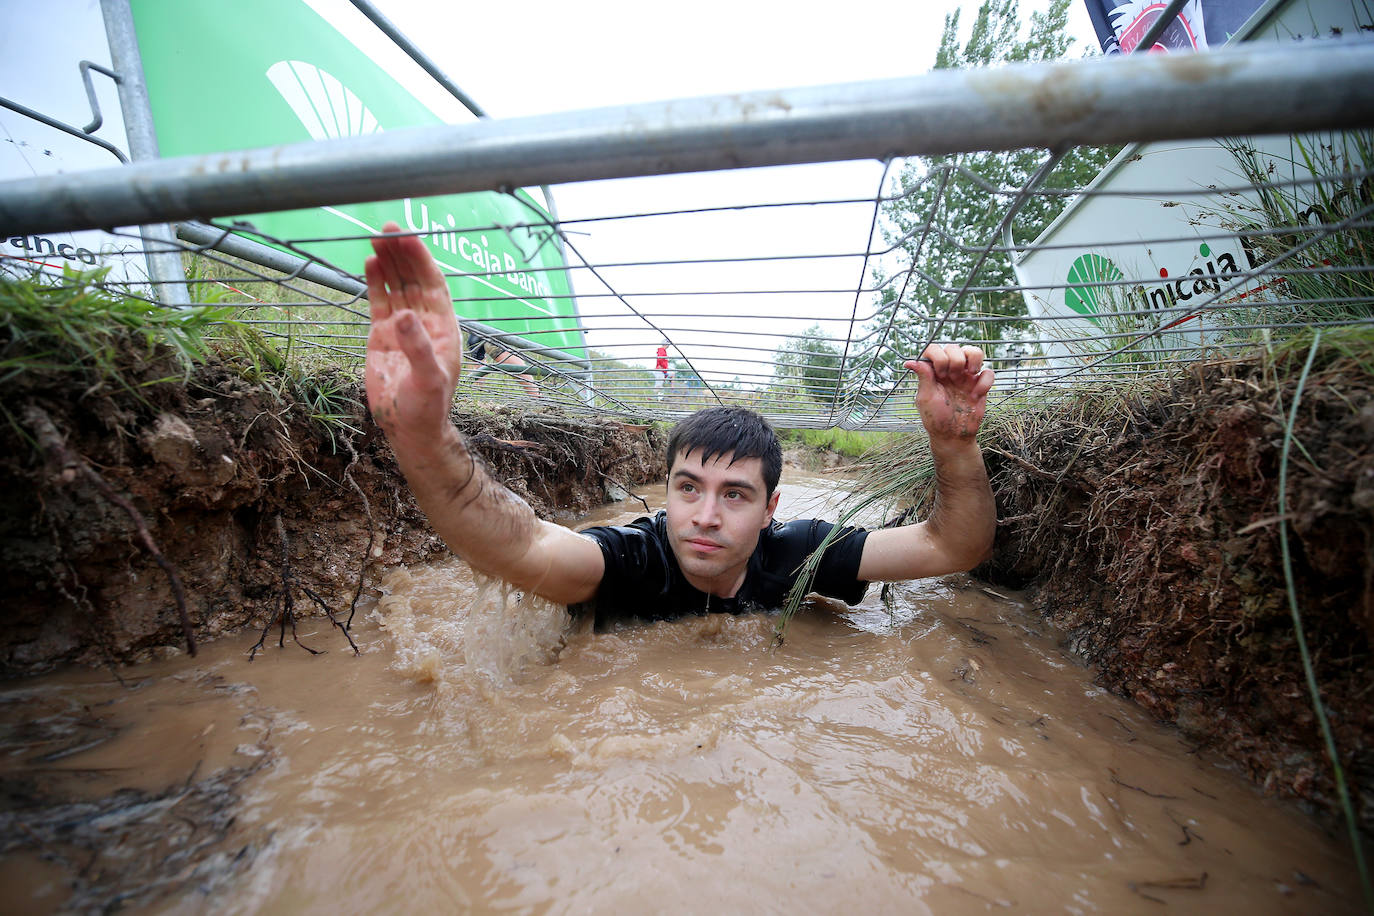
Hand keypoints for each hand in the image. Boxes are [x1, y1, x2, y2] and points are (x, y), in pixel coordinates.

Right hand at [364, 222, 462, 441]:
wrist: (409, 428)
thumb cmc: (427, 407)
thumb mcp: (427, 379)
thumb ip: (417, 347)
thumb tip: (404, 315)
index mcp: (442, 327)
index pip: (432, 284)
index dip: (421, 259)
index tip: (407, 236)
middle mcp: (424, 322)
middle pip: (414, 279)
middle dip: (403, 253)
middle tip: (388, 228)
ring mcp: (403, 327)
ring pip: (397, 287)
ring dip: (390, 262)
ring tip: (377, 238)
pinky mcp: (383, 336)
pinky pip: (380, 302)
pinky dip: (375, 282)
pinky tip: (370, 262)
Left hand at [906, 344, 993, 443]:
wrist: (953, 436)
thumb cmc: (936, 418)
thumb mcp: (926, 397)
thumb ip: (923, 376)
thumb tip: (908, 361)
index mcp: (934, 371)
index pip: (935, 348)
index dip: (938, 356)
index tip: (940, 373)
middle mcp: (950, 370)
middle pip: (955, 347)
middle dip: (953, 360)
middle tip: (951, 378)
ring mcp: (966, 377)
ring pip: (974, 352)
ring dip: (972, 360)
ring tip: (968, 375)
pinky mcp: (980, 385)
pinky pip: (988, 372)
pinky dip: (984, 382)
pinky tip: (975, 395)